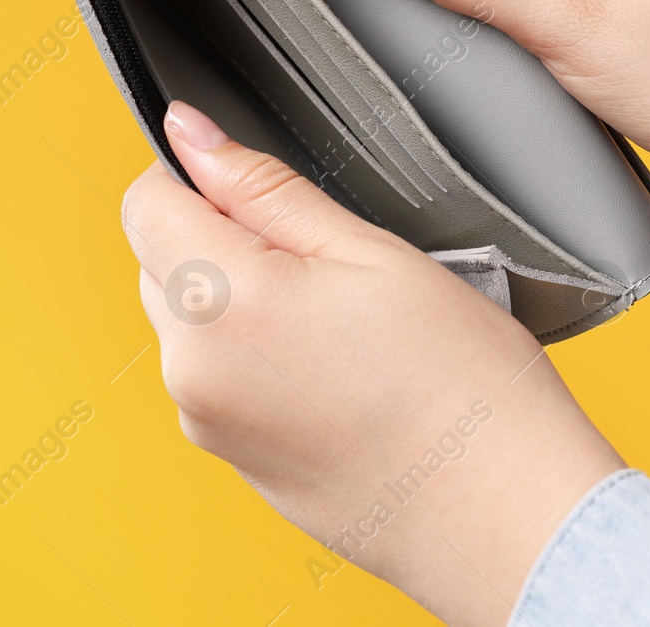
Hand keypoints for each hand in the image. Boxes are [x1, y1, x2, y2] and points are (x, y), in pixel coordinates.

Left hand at [123, 101, 623, 626]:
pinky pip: (215, 376)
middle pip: (159, 260)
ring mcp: (207, 422)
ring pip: (188, 319)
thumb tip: (191, 135)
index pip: (145, 202)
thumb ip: (265, 187)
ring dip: (237, 298)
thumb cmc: (462, 386)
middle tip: (326, 258)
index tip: (255, 184)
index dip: (198, 176)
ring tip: (341, 320)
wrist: (504, 513)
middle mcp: (193, 369)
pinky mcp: (231, 458)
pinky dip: (256, 354)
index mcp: (221, 301)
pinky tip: (336, 366)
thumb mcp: (370, 250)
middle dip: (221, 237)